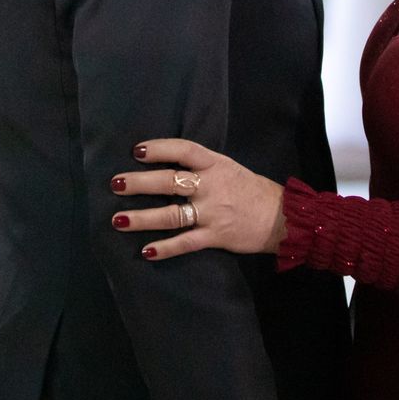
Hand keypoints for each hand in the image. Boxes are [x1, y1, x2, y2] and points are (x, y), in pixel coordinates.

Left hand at [112, 138, 285, 258]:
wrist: (283, 218)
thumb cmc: (251, 191)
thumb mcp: (229, 168)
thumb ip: (202, 166)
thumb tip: (167, 163)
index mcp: (216, 164)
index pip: (184, 150)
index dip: (160, 148)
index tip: (136, 150)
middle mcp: (211, 186)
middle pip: (170, 181)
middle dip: (140, 183)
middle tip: (115, 183)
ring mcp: (213, 212)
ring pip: (171, 214)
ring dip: (143, 218)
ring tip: (118, 220)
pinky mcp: (216, 236)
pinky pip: (186, 242)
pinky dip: (165, 247)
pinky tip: (146, 251)